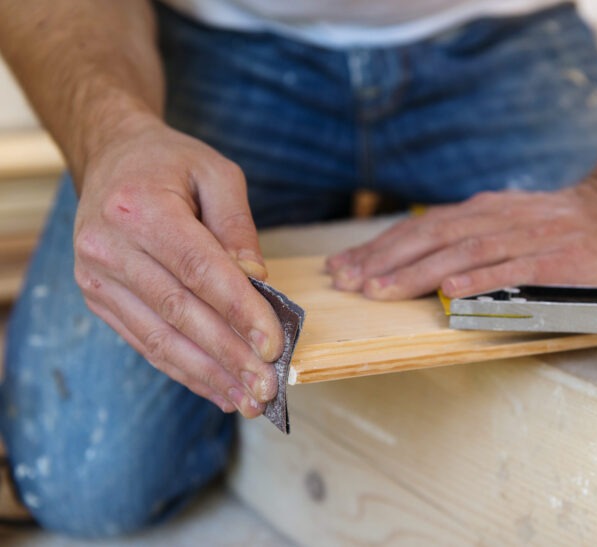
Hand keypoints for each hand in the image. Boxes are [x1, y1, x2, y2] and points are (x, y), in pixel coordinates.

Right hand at [73, 116, 283, 417]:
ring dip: (208, 374)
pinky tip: (217, 389)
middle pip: (179, 312)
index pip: (199, 270)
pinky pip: (144, 343)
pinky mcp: (98, 299)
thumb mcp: (216, 173)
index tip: (274, 345)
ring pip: (160, 337)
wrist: (111, 159)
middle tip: (267, 387)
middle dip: (228, 355)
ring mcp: (96, 277)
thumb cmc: (171, 164)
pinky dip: (184, 370)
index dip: (239, 312)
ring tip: (248, 400)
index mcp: (140, 208)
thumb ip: (238, 226)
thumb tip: (258, 282)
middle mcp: (109, 246)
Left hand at [327, 180, 596, 299]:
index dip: (379, 248)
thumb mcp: (508, 220)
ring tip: (380, 290)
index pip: (421, 229)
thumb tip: (417, 256)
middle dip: (384, 261)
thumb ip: (469, 234)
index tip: (343, 268)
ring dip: (417, 272)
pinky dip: (480, 280)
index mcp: (482, 212)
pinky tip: (450, 294)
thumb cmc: (562, 226)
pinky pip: (513, 270)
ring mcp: (526, 239)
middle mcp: (497, 219)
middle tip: (347, 283)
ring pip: (462, 254)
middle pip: (431, 238)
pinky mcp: (556, 261)